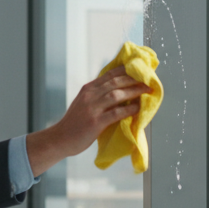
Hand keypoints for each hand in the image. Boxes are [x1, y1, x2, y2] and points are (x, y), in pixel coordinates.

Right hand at [25, 66, 150, 174]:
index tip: (139, 69)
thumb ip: (98, 95)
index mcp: (88, 89)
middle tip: (148, 79)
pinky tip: (137, 108)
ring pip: (117, 94)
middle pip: (116, 82)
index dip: (126, 70)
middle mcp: (90, 95)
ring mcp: (92, 108)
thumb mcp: (84, 103)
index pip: (109, 74)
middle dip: (134, 79)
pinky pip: (116, 113)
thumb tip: (118, 91)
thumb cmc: (74, 123)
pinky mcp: (95, 122)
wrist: (60, 138)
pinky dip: (128, 109)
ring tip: (146, 90)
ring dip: (134, 91)